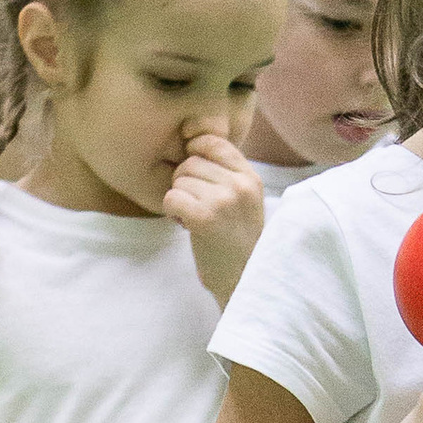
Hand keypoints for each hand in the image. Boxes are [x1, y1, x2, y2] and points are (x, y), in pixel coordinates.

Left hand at [165, 129, 268, 299]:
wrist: (243, 281)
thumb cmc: (237, 241)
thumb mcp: (244, 201)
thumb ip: (226, 173)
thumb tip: (193, 141)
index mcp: (251, 178)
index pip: (214, 142)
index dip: (195, 152)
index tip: (194, 175)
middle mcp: (240, 185)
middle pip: (190, 162)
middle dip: (184, 183)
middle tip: (195, 206)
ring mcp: (224, 200)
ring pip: (179, 180)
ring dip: (178, 199)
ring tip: (194, 218)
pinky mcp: (205, 217)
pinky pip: (172, 197)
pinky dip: (171, 212)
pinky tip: (185, 226)